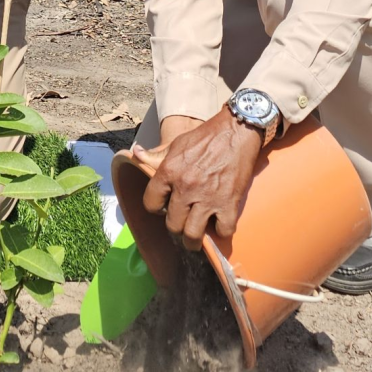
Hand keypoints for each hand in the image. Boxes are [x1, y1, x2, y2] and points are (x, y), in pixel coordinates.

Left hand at [138, 105, 261, 250]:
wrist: (235, 131)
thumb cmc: (205, 137)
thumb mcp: (177, 144)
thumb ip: (156, 156)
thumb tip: (136, 153)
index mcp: (169, 172)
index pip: (150, 203)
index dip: (155, 208)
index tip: (163, 207)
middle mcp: (186, 188)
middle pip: (172, 225)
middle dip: (176, 227)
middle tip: (182, 223)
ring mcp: (208, 198)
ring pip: (193, 235)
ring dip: (194, 240)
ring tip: (195, 237)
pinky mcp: (229, 204)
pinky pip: (223, 231)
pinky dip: (221, 232)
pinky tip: (219, 224)